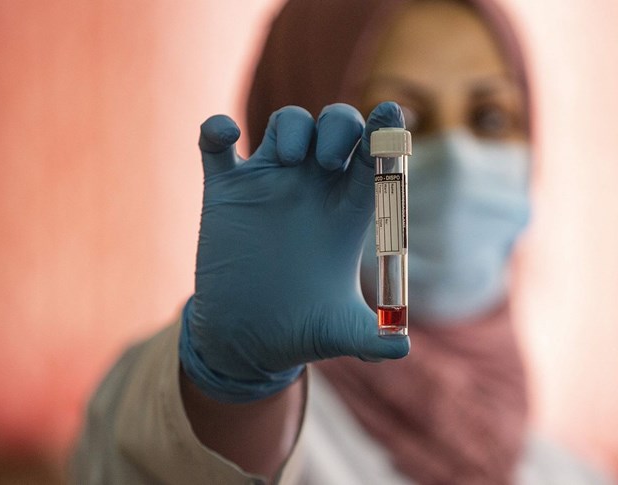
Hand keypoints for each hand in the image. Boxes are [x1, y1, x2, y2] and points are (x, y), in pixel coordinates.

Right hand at [179, 102, 409, 401]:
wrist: (247, 338)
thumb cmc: (300, 330)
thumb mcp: (337, 333)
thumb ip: (370, 336)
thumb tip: (401, 347)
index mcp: (346, 211)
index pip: (373, 159)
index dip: (385, 133)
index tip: (393, 114)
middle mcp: (312, 189)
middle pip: (335, 127)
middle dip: (339, 125)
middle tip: (329, 159)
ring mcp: (267, 185)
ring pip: (286, 124)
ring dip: (293, 125)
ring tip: (292, 158)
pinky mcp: (225, 192)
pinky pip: (217, 146)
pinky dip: (216, 130)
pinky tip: (224, 135)